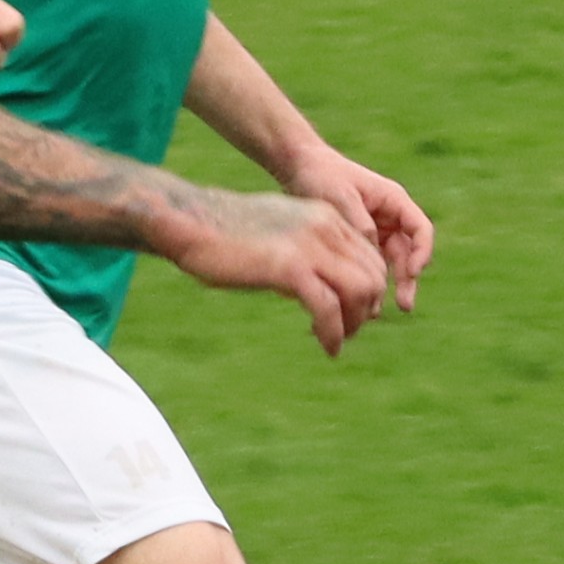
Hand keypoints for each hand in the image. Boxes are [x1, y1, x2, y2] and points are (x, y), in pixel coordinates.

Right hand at [172, 188, 396, 358]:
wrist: (191, 221)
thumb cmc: (224, 231)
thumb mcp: (276, 230)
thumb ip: (302, 247)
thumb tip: (311, 275)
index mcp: (325, 216)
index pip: (370, 256)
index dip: (368, 290)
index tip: (351, 312)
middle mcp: (326, 227)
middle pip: (373, 275)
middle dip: (366, 309)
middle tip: (348, 332)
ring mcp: (310, 246)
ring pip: (360, 291)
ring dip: (354, 323)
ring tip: (339, 341)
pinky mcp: (291, 269)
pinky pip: (329, 309)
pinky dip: (334, 333)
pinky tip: (328, 347)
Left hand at [285, 143, 438, 303]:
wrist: (299, 167)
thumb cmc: (321, 175)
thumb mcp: (341, 197)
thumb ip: (360, 225)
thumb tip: (372, 256)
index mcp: (393, 201)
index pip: (420, 230)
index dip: (421, 252)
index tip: (411, 272)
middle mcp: (389, 217)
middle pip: (408, 253)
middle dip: (407, 279)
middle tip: (404, 305)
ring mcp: (376, 230)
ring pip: (389, 264)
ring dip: (386, 286)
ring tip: (378, 312)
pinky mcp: (358, 241)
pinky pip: (368, 265)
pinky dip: (365, 281)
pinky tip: (356, 300)